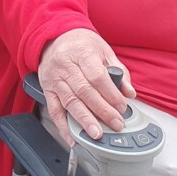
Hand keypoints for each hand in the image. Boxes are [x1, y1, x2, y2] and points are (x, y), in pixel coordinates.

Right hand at [37, 28, 134, 146]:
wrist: (55, 37)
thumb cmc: (80, 43)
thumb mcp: (103, 50)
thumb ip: (119, 71)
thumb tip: (129, 92)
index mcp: (81, 52)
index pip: (96, 76)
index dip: (110, 94)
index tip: (122, 107)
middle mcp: (65, 65)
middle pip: (84, 91)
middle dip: (102, 111)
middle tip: (116, 124)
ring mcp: (54, 78)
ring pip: (70, 102)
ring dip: (84, 120)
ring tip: (97, 134)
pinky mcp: (47, 89)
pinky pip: (54, 110)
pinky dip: (63, 127)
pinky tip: (74, 138)